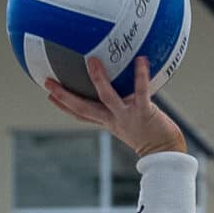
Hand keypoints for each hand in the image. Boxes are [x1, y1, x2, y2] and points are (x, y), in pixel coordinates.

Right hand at [43, 52, 185, 158]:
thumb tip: (125, 84)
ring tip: (92, 61)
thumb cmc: (151, 135)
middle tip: (48, 82)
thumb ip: (125, 104)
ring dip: (99, 80)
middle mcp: (114, 119)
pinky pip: (141, 92)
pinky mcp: (145, 112)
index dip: (63, 105)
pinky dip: (140, 76)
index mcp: (108, 121)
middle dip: (64, 96)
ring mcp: (128, 116)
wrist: (165, 153)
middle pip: (83, 108)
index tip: (48, 93)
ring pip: (108, 98)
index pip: (81, 113)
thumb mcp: (131, 119)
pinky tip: (141, 59)